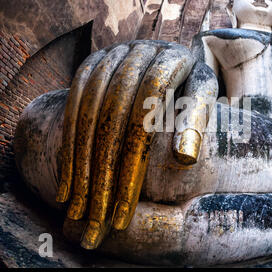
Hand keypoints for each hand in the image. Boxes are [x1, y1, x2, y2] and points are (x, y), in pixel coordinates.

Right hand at [55, 41, 194, 248]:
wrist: (171, 60)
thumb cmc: (192, 90)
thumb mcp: (202, 100)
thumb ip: (195, 123)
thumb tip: (185, 160)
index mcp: (172, 58)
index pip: (147, 116)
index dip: (134, 164)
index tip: (126, 210)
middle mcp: (137, 52)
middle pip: (113, 119)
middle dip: (104, 173)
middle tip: (98, 219)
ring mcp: (110, 55)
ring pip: (88, 117)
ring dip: (81, 166)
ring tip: (80, 210)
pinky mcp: (90, 65)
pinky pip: (73, 109)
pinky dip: (69, 148)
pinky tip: (69, 183)